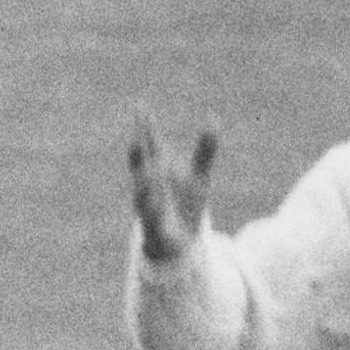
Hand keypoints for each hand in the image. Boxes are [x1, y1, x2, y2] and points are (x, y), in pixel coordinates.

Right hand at [127, 106, 217, 261]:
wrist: (181, 242)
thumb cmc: (186, 203)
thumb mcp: (200, 175)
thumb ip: (205, 149)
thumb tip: (212, 118)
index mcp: (158, 171)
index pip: (150, 146)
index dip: (145, 128)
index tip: (140, 107)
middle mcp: (148, 188)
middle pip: (142, 170)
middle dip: (139, 157)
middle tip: (137, 139)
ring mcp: (148, 208)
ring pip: (142, 197)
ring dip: (145, 187)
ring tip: (148, 173)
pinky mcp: (154, 230)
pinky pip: (152, 222)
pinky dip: (153, 214)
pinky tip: (157, 208)